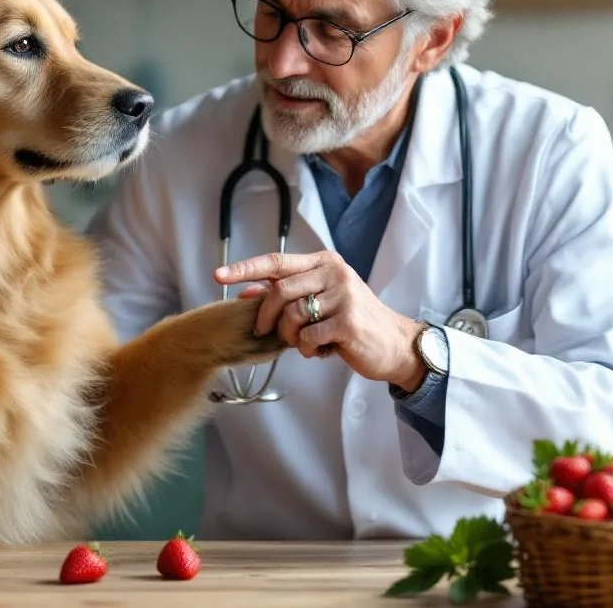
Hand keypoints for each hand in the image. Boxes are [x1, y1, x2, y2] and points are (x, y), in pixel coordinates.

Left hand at [214, 251, 426, 391]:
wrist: (395, 344)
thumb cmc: (352, 322)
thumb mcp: (320, 301)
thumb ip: (286, 294)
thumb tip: (246, 293)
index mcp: (325, 262)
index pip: (276, 261)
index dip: (244, 269)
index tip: (218, 275)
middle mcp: (334, 273)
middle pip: (280, 291)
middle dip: (266, 316)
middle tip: (264, 332)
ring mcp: (343, 296)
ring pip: (292, 316)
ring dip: (291, 336)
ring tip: (306, 342)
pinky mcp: (348, 321)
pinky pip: (307, 337)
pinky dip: (307, 349)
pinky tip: (321, 350)